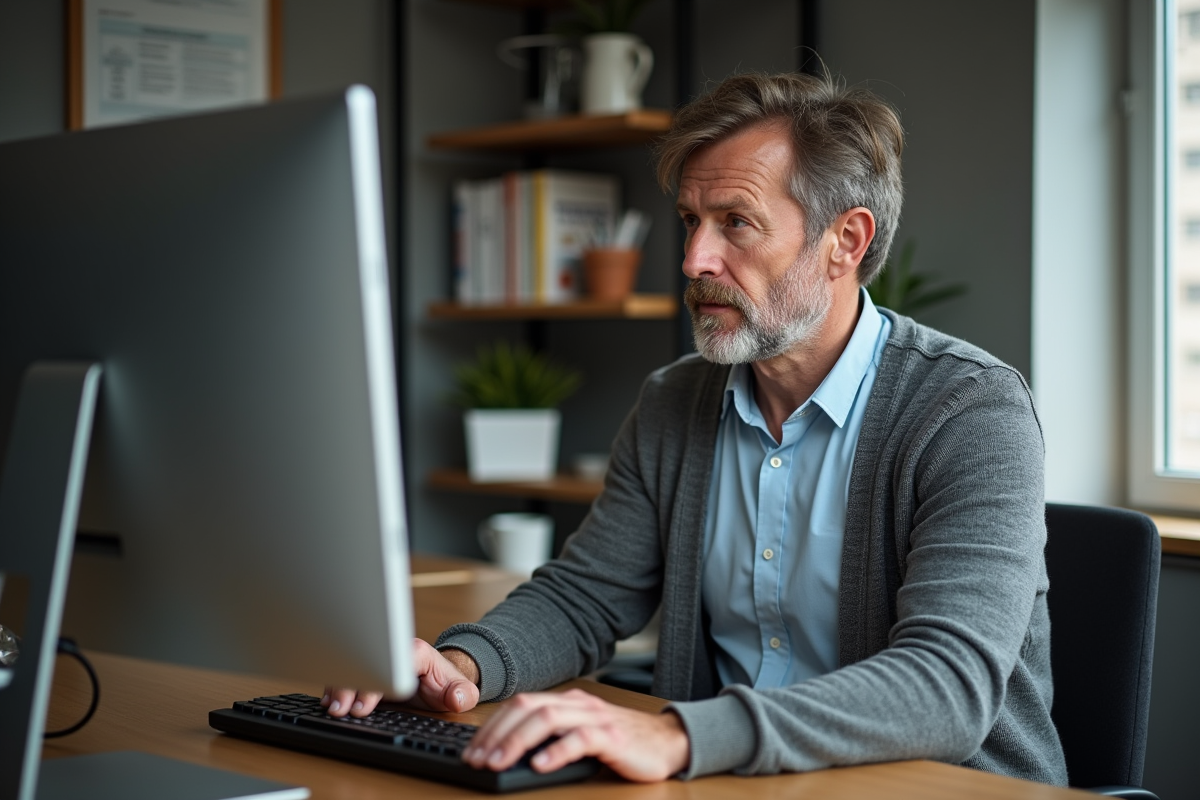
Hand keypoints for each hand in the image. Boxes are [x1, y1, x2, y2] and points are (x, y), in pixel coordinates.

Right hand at [322, 638, 480, 717]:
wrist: (438, 678)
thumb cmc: (445, 684)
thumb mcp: (460, 691)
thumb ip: (462, 695)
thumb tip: (457, 698)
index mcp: (415, 653)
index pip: (393, 661)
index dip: (377, 682)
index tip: (365, 704)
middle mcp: (393, 651)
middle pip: (367, 660)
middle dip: (351, 685)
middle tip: (340, 708)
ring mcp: (378, 658)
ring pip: (354, 664)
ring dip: (340, 685)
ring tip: (331, 706)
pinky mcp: (368, 668)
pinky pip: (349, 671)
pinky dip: (336, 685)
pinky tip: (328, 700)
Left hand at [463, 688, 689, 782]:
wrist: (668, 743)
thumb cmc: (622, 743)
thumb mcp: (580, 736)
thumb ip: (552, 738)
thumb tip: (508, 755)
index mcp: (567, 701)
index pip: (520, 705)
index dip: (492, 726)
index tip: (472, 750)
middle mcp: (578, 704)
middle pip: (528, 708)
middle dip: (497, 733)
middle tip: (477, 758)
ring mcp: (596, 718)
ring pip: (548, 719)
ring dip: (518, 741)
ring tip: (498, 761)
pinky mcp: (613, 736)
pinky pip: (581, 739)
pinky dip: (557, 751)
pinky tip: (539, 765)